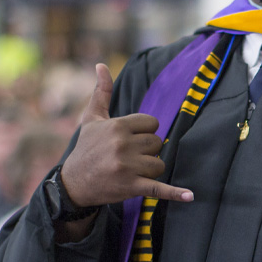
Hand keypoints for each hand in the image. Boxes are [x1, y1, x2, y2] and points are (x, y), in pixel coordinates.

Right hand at [60, 64, 193, 207]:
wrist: (72, 183)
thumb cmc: (86, 148)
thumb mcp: (92, 119)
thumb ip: (101, 92)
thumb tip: (101, 65)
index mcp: (118, 126)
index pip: (153, 124)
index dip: (144, 132)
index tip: (130, 140)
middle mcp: (122, 145)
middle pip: (156, 143)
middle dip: (147, 151)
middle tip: (127, 158)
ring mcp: (127, 166)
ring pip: (159, 163)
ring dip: (150, 169)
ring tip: (131, 171)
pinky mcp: (131, 186)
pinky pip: (157, 188)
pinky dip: (174, 193)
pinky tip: (190, 196)